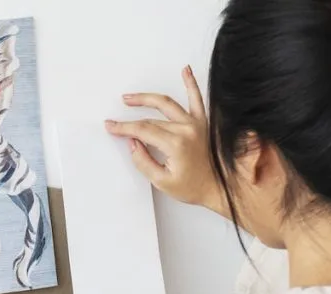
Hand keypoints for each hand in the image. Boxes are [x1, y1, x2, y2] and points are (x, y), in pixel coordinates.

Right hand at [104, 66, 224, 215]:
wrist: (219, 187)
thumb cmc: (193, 187)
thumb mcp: (162, 181)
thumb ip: (144, 161)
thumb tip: (132, 144)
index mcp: (176, 144)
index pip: (142, 130)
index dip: (124, 127)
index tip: (111, 126)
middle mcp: (186, 129)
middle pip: (151, 119)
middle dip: (130, 119)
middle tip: (116, 119)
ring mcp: (196, 124)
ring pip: (167, 104)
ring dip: (147, 98)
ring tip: (131, 98)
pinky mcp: (202, 123)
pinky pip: (197, 99)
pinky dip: (191, 83)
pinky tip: (185, 70)